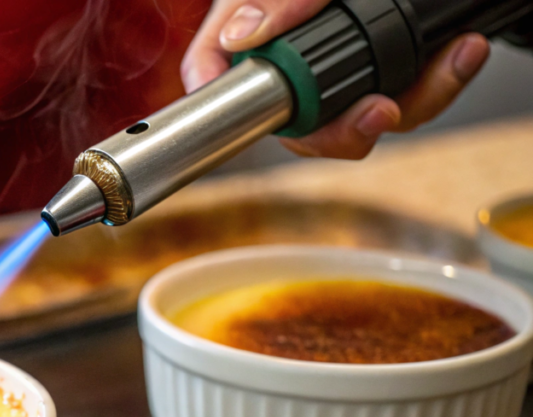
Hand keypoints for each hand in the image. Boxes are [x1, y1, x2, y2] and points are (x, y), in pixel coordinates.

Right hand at [180, 0, 490, 158]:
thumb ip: (268, 0)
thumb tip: (243, 33)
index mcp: (251, 49)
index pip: (222, 94)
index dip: (239, 118)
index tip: (281, 118)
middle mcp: (292, 73)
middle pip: (303, 135)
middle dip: (347, 132)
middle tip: (379, 109)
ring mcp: (338, 84)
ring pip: (364, 126)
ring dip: (416, 102)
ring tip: (454, 58)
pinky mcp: (384, 78)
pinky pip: (409, 101)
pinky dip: (441, 81)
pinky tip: (462, 50)